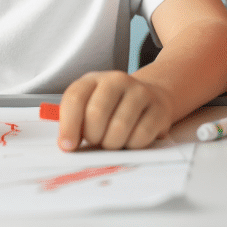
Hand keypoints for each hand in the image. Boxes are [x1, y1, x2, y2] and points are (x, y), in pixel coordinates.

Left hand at [57, 70, 175, 150]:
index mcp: (93, 80)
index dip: (68, 125)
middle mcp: (117, 80)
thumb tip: (67, 145)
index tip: (67, 146)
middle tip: (97, 140)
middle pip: (96, 114)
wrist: (150, 97)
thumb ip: (75, 123)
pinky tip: (132, 138)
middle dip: (94, 136)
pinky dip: (133, 145)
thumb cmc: (112, 109)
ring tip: (114, 139)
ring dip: (113, 143)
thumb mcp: (89, 108)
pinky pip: (141, 136)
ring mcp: (140, 91)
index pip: (75, 98)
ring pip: (119, 128)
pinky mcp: (159, 108)